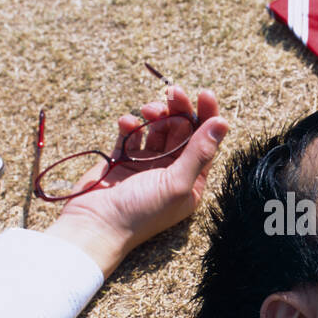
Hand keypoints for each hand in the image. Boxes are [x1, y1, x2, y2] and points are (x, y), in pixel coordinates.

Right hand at [45, 85, 228, 274]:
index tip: (204, 93)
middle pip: (181, 131)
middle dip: (179, 109)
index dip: (206, 116)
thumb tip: (222, 122)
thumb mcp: (178, 183)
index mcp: (190, 180)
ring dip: (155, 114)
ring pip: (157, 129)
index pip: (204, 142)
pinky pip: (130, 134)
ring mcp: (145, 164)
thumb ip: (200, 151)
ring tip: (149, 110)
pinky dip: (130, 125)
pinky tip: (126, 123)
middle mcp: (170, 171)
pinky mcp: (121, 159)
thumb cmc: (141, 212)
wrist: (95, 226)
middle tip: (172, 91)